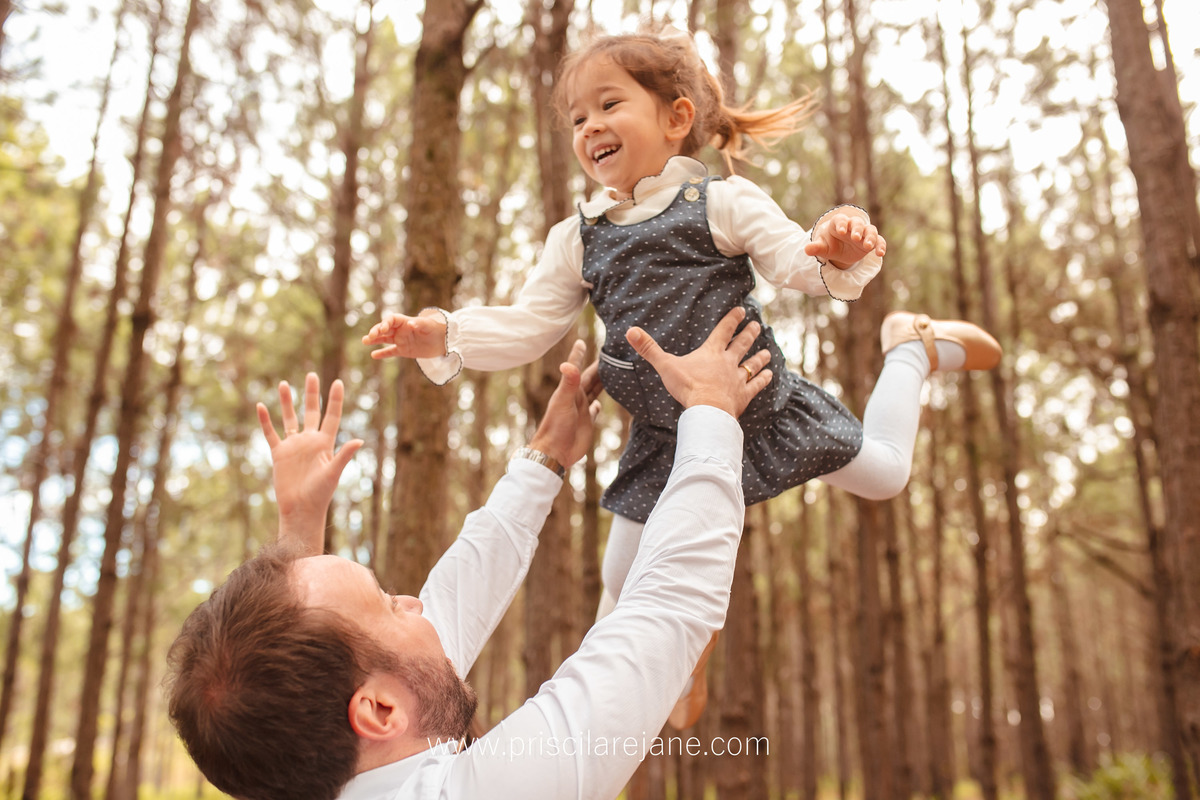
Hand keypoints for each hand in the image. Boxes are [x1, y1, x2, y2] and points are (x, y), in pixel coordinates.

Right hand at [257, 373, 363, 553]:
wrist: (300, 510)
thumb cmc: (320, 494)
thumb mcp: (333, 473)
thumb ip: (344, 456)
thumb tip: (360, 441)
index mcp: (325, 443)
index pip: (331, 416)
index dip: (335, 400)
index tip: (338, 382)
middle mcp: (310, 441)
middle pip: (311, 412)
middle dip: (312, 394)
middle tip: (312, 374)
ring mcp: (294, 446)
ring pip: (290, 418)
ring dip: (287, 402)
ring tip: (284, 384)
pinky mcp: (279, 454)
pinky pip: (271, 433)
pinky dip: (266, 421)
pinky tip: (261, 406)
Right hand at [362, 311, 447, 359]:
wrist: (444, 341)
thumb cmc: (436, 329)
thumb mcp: (428, 326)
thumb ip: (419, 324)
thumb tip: (410, 323)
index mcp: (405, 321)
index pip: (391, 319)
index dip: (385, 323)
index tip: (382, 329)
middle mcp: (400, 330)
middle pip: (385, 329)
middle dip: (376, 331)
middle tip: (369, 337)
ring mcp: (401, 340)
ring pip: (384, 339)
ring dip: (375, 339)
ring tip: (364, 341)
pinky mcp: (403, 350)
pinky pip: (390, 351)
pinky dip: (382, 353)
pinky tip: (373, 355)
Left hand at [528, 340, 601, 468]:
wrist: (554, 453)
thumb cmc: (556, 427)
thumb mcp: (563, 402)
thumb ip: (568, 383)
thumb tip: (567, 364)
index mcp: (571, 390)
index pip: (576, 367)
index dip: (579, 355)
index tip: (581, 341)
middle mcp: (577, 398)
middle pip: (590, 378)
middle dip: (599, 367)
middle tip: (610, 355)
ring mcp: (582, 410)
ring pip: (594, 391)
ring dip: (602, 383)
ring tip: (612, 374)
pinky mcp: (587, 423)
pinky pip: (594, 411)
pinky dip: (598, 405)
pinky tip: (600, 403)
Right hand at [625, 307, 772, 417]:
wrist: (708, 410)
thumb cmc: (687, 387)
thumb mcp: (665, 366)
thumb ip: (649, 349)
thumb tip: (630, 331)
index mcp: (711, 353)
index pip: (723, 331)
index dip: (732, 320)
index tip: (742, 310)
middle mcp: (727, 363)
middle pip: (741, 345)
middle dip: (749, 334)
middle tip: (757, 325)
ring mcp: (737, 379)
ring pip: (752, 364)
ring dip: (759, 357)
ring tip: (767, 352)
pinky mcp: (743, 396)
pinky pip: (756, 385)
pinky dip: (762, 379)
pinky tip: (769, 375)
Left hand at [804, 208, 886, 269]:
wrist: (839, 249)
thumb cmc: (830, 244)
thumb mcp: (823, 247)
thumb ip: (816, 247)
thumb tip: (806, 249)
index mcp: (838, 223)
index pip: (840, 220)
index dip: (841, 224)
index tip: (840, 231)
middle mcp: (852, 226)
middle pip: (857, 223)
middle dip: (857, 229)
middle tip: (854, 238)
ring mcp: (863, 233)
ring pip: (870, 230)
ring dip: (870, 237)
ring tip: (868, 246)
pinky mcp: (871, 241)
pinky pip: (879, 240)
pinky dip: (880, 245)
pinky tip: (880, 253)